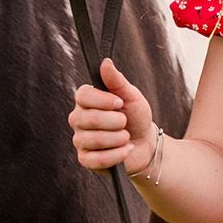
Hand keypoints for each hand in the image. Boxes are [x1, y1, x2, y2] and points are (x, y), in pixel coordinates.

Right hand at [70, 57, 157, 174]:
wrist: (144, 144)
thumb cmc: (135, 117)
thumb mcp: (131, 96)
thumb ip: (117, 81)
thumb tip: (105, 62)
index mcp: (86, 101)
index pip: (82, 96)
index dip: (102, 100)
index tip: (119, 103)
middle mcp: (78, 119)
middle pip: (89, 119)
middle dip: (116, 122)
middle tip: (125, 122)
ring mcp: (80, 140)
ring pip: (94, 139)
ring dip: (119, 139)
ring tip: (126, 137)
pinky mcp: (85, 160)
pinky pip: (96, 159)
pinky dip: (116, 155)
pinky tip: (125, 151)